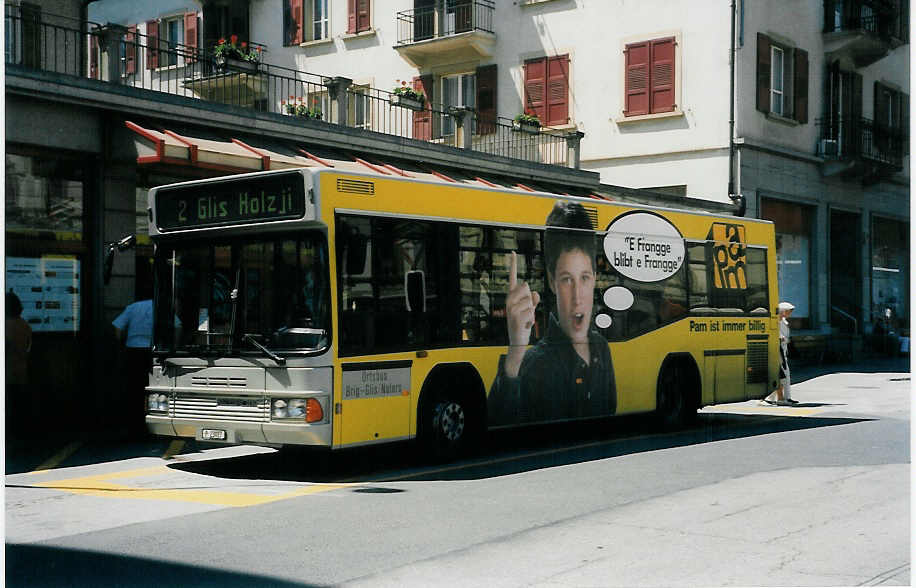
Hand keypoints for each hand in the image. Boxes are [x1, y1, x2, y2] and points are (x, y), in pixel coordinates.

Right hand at [504, 252, 539, 376]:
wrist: (518, 339)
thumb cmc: (525, 322)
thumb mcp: (530, 308)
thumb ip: (533, 298)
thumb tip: (534, 293)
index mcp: (511, 295)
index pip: (513, 277)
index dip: (513, 264)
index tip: (512, 252)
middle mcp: (508, 300)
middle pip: (527, 287)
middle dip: (531, 299)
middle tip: (526, 311)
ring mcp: (510, 308)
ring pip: (530, 301)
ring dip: (532, 311)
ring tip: (526, 319)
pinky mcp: (515, 317)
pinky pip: (532, 311)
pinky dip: (532, 319)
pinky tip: (525, 325)